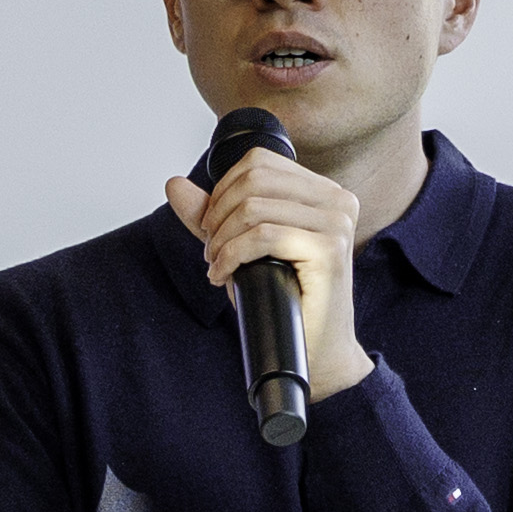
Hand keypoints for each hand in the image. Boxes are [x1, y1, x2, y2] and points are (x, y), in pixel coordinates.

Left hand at [162, 144, 378, 403]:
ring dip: (221, 240)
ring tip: (217, 265)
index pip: (258, 162)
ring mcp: (337, 223)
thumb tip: (175, 184)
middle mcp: (337, 200)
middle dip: (217, 216)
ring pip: (253, 208)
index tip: (213, 227)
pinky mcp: (328, 250)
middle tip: (211, 250)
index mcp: (324, 191)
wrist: (317, 349)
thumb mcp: (242, 247)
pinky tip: (223, 276)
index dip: (222, 191)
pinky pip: (263, 236)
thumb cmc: (285, 298)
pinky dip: (231, 256)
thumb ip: (211, 215)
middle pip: (253, 180)